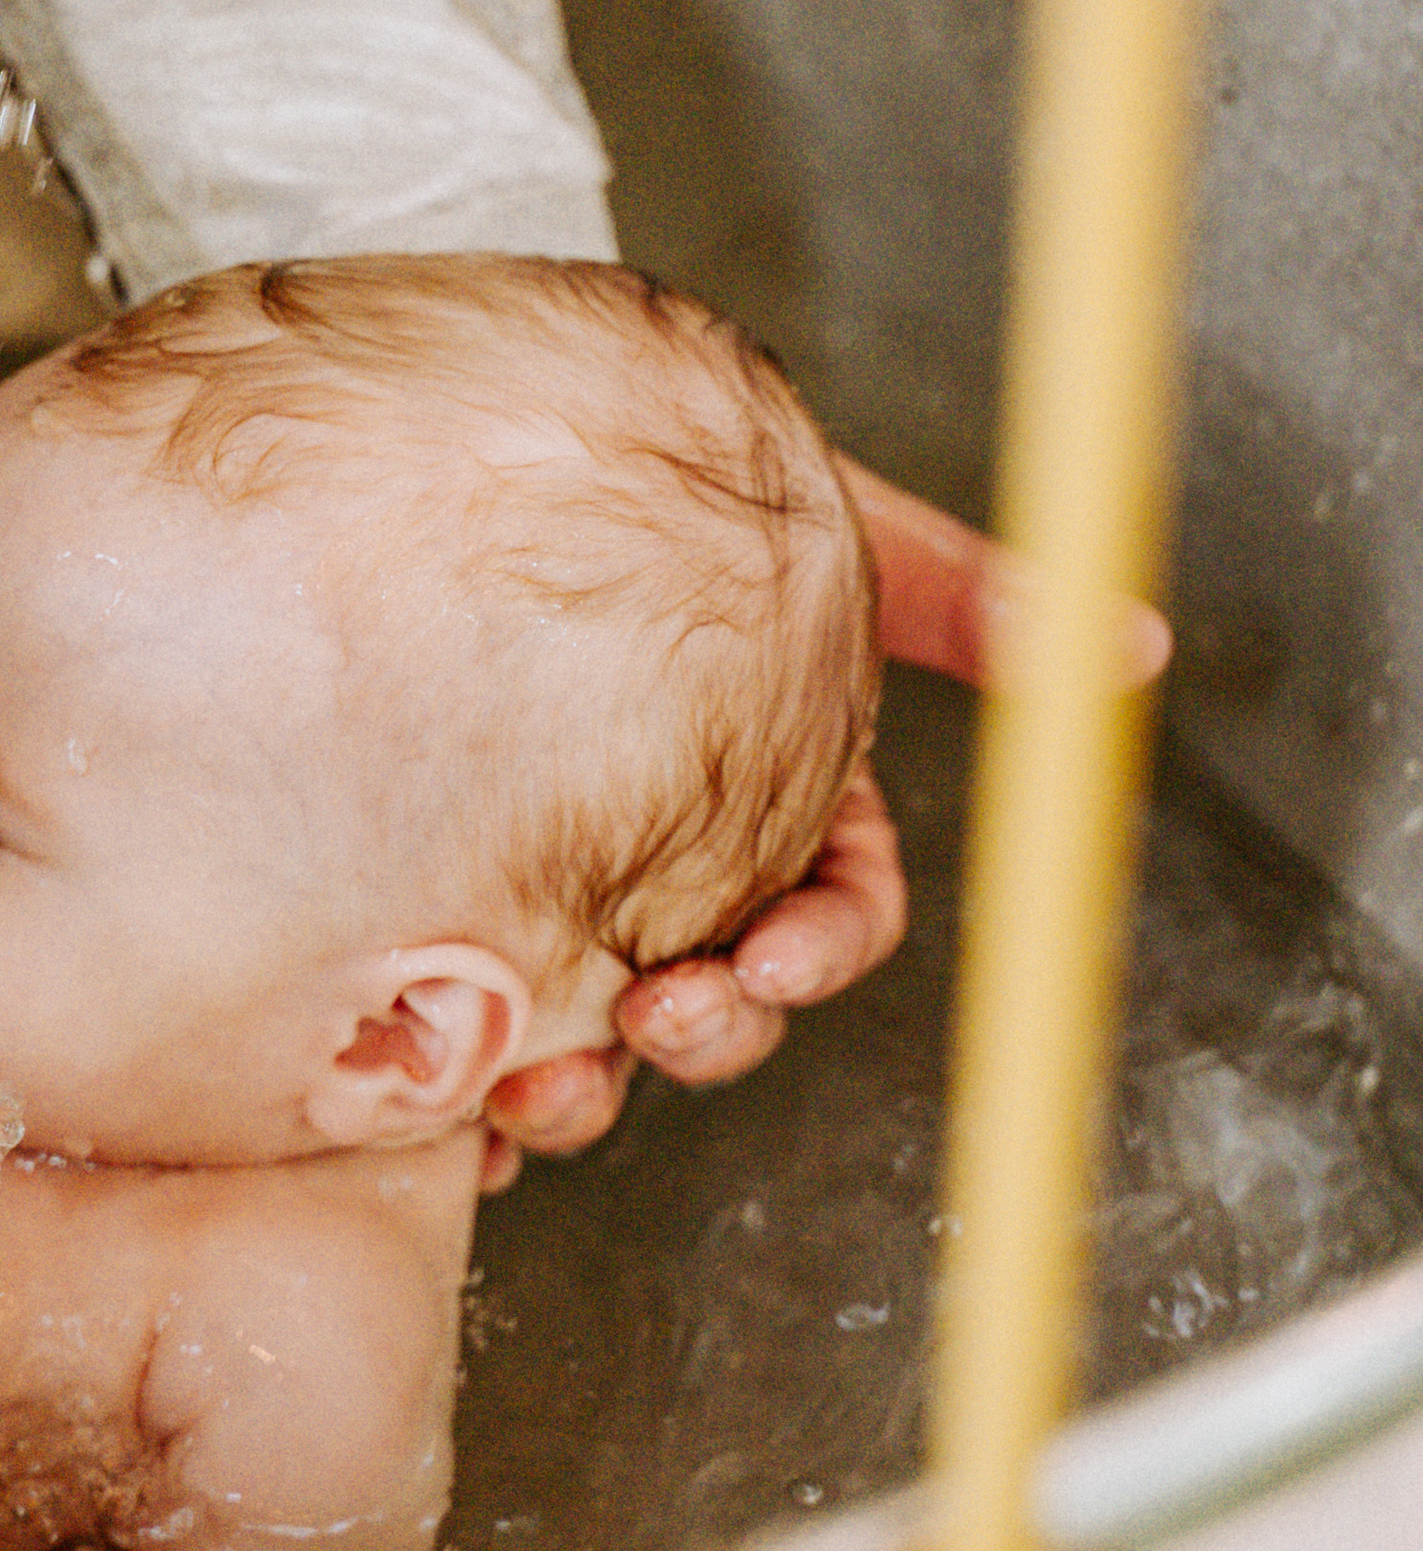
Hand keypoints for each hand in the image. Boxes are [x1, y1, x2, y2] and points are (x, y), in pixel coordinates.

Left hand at [491, 460, 1171, 1142]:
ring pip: (587, 1042)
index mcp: (775, 806)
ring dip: (577, 1094)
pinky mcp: (442, 920)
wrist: (477, 455)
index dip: (818, 954)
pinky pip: (448, 1038)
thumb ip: (961, 594)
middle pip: (719, 1000)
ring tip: (529, 1087)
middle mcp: (671, 868)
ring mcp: (553, 904)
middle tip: (651, 1020)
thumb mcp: (821, 533)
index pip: (829, 918)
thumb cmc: (660, 489)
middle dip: (703, 1034)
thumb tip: (1126, 642)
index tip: (776, 957)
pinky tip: (424, 1095)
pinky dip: (448, 1090)